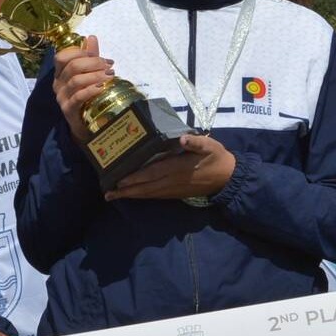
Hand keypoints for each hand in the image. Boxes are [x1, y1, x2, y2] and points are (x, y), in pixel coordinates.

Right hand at [52, 34, 114, 143]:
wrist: (83, 123)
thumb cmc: (86, 96)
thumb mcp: (88, 74)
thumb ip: (90, 57)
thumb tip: (91, 37)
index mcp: (60, 73)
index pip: (62, 56)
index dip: (79, 52)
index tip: (97, 54)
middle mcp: (58, 83)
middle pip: (72, 67)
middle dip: (92, 63)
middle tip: (108, 65)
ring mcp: (62, 97)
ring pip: (76, 81)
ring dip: (95, 75)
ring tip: (110, 75)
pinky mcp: (68, 109)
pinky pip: (79, 96)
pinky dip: (91, 90)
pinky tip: (102, 87)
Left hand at [106, 134, 235, 200]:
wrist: (228, 178)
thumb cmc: (216, 157)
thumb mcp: (209, 145)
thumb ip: (196, 142)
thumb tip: (183, 139)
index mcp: (178, 168)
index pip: (152, 173)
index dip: (135, 178)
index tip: (120, 181)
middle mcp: (173, 181)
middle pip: (146, 187)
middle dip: (127, 191)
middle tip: (108, 194)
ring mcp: (174, 189)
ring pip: (149, 194)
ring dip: (131, 196)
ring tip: (114, 196)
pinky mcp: (176, 194)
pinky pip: (156, 196)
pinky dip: (143, 196)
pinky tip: (134, 195)